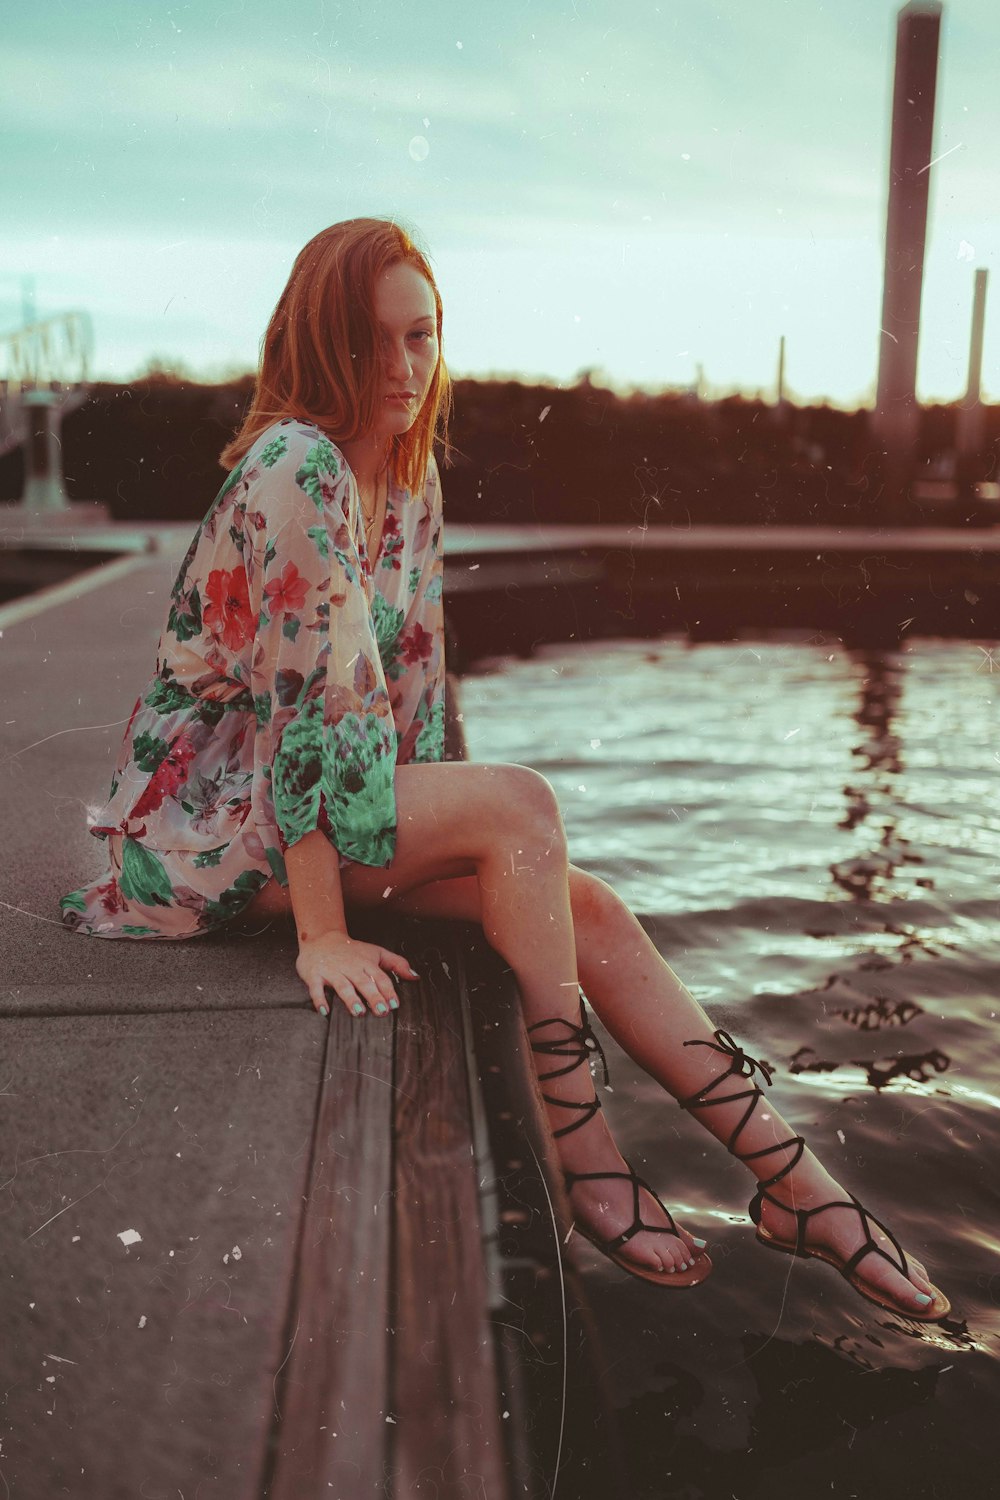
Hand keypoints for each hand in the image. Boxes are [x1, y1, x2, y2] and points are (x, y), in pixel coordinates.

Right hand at [296, 930, 418, 1017]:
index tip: (394, 1004)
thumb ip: (397, 963)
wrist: (322, 938)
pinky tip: (325, 1011)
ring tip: (358, 1012)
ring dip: (351, 999)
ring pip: (343, 985)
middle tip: (381, 1011)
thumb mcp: (376, 953)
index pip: (380, 977)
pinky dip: (320, 999)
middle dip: (373, 997)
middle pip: (364, 982)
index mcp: (366, 963)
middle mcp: (351, 967)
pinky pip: (316, 988)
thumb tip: (415, 976)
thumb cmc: (352, 950)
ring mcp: (333, 971)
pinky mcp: (315, 975)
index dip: (388, 991)